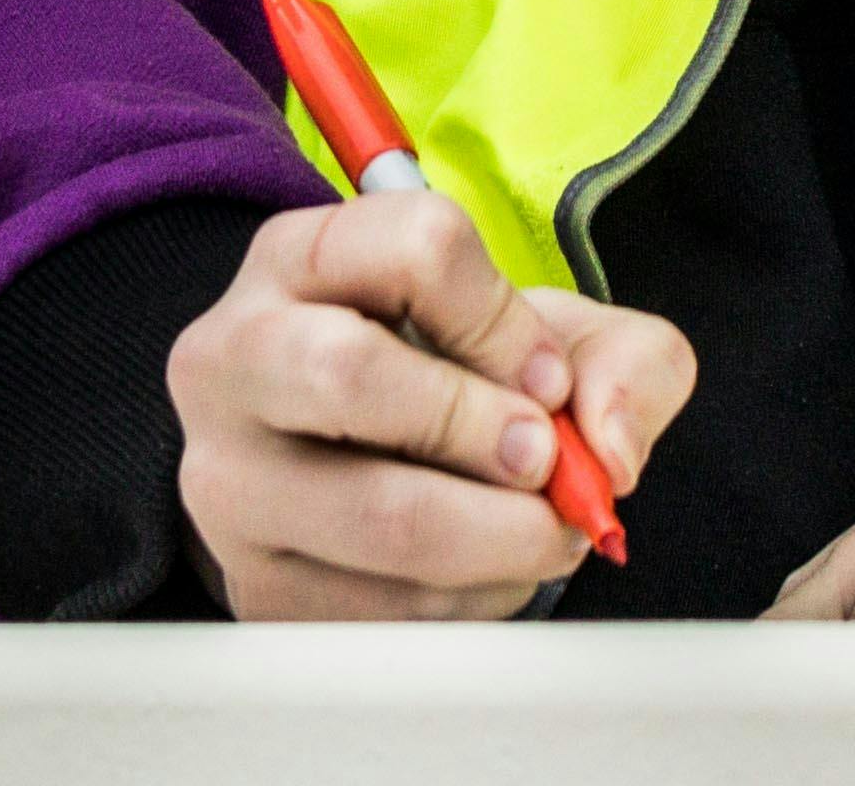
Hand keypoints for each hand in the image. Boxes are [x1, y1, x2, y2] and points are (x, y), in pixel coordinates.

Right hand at [167, 188, 689, 621]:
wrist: (352, 470)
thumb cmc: (450, 381)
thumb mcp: (544, 336)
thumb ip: (625, 360)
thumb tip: (611, 450)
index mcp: (298, 258)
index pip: (413, 245)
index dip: (505, 319)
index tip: (546, 374)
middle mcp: (232, 357)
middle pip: (351, 372)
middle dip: (481, 426)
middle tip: (542, 458)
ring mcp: (229, 480)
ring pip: (378, 516)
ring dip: (501, 536)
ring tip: (541, 528)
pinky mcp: (255, 586)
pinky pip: (382, 608)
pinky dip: (469, 600)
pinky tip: (483, 570)